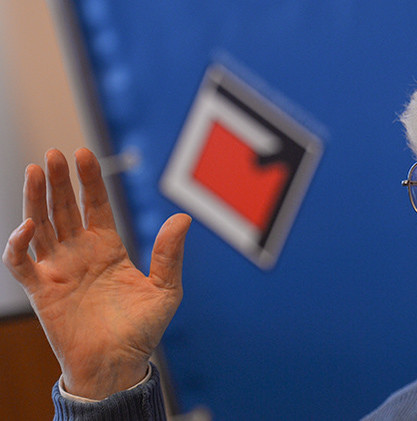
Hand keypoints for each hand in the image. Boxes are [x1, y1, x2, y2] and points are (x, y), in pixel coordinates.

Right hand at [2, 148, 190, 398]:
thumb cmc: (142, 331)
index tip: (84, 154)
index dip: (89, 180)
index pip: (95, 205)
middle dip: (59, 181)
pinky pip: (21, 263)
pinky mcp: (41, 291)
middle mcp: (80, 253)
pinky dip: (18, 244)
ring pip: (41, 226)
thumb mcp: (165, 290)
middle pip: (65, 208)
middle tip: (54, 154)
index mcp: (109, 248)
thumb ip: (169, 254)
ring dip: (36, 199)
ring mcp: (59, 270)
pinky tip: (29, 225)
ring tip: (35, 170)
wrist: (118, 366)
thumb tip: (182, 217)